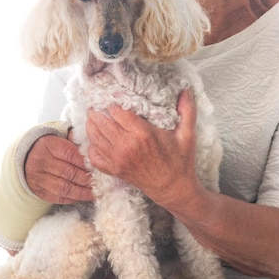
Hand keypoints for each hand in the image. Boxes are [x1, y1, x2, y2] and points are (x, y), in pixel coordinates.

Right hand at [24, 132, 93, 203]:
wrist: (27, 158)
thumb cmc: (52, 148)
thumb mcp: (60, 139)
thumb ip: (76, 141)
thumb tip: (95, 147)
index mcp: (48, 145)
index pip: (70, 154)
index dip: (85, 162)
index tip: (97, 167)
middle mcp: (41, 161)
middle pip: (68, 172)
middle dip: (86, 178)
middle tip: (100, 182)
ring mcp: (38, 178)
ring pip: (64, 187)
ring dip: (82, 192)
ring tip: (95, 192)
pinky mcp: (39, 191)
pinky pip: (58, 197)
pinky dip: (73, 198)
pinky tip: (84, 197)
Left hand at [85, 89, 199, 208]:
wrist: (173, 188)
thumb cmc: (180, 161)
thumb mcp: (188, 134)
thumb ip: (187, 110)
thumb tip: (186, 90)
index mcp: (143, 133)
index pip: (118, 111)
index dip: (113, 101)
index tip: (113, 95)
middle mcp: (127, 145)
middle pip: (102, 122)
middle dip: (97, 110)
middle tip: (96, 103)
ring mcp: (118, 159)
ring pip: (95, 137)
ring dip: (91, 124)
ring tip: (92, 116)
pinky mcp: (114, 170)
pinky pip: (94, 156)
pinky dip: (91, 146)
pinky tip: (95, 138)